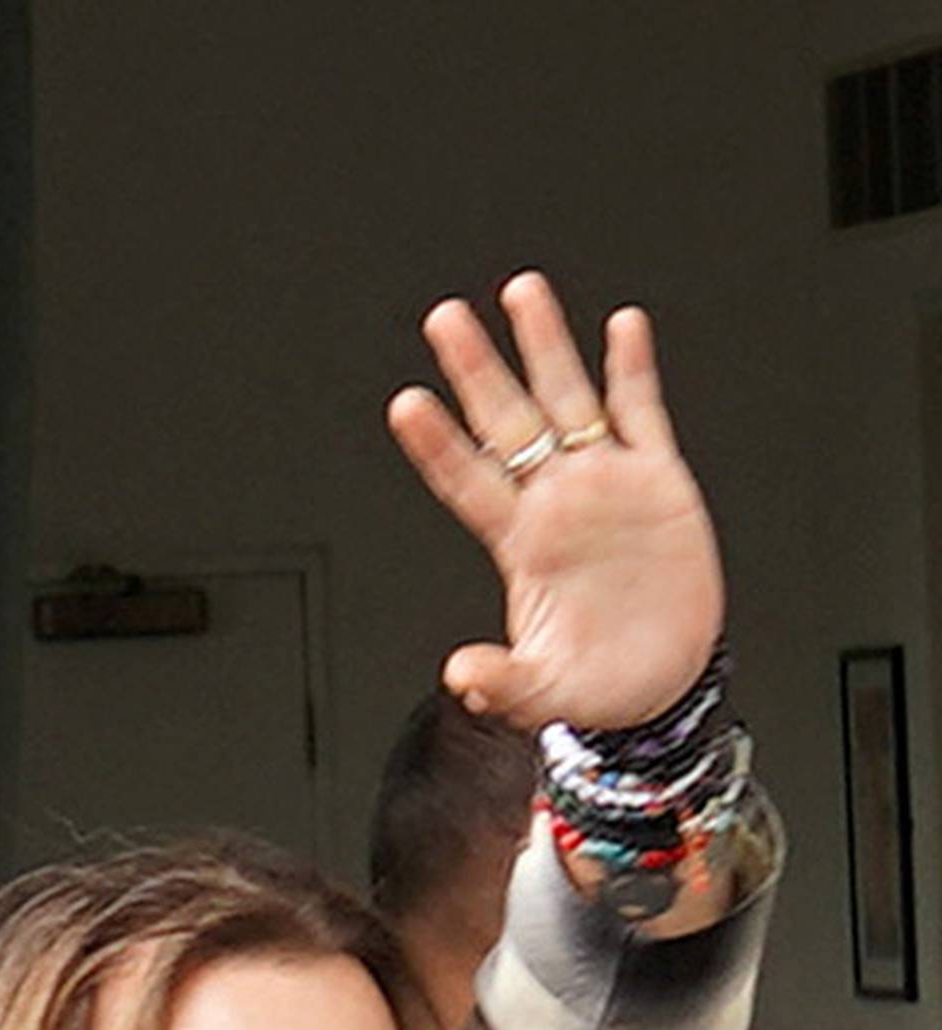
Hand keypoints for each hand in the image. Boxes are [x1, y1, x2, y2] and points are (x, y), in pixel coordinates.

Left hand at [387, 273, 723, 732]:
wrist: (665, 682)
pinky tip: (622, 327)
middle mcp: (555, 502)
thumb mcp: (546, 694)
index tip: (408, 404)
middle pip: (508, 422)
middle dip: (477, 370)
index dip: (439, 445)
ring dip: (545, 346)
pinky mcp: (657, 480)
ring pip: (568, 399)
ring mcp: (604, 484)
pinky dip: (632, 370)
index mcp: (522, 546)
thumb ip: (503, 684)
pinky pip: (641, 413)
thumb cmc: (599, 686)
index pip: (469, 482)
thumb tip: (460, 676)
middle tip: (445, 319)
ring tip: (521, 291)